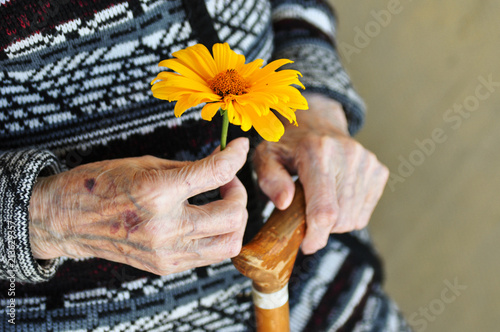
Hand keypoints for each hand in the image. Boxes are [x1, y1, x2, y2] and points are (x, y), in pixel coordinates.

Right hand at [29, 138, 249, 274]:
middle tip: (227, 181)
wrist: (67, 220)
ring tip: (220, 203)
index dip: (236, 156)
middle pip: (233, 216)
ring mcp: (166, 252)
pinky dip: (217, 235)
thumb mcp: (146, 164)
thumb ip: (190, 167)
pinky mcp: (166, 266)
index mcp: (157, 192)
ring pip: (229, 244)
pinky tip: (205, 219)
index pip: (216, 173)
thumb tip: (223, 161)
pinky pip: (209, 255)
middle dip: (239, 193)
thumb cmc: (101, 185)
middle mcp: (165, 227)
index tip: (241, 147)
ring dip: (235, 220)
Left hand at [253, 93, 388, 253]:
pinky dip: (348, 215)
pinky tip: (333, 199)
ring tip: (317, 205)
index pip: (324, 210)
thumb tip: (284, 202)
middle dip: (321, 230)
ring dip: (334, 223)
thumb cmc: (286, 145)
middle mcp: (347, 155)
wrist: (314, 122)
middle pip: (340, 220)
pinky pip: (364, 212)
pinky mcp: (377, 170)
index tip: (305, 244)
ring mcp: (366, 162)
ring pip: (354, 219)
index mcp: (317, 152)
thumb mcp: (266, 157)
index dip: (316, 236)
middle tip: (304, 219)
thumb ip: (270, 179)